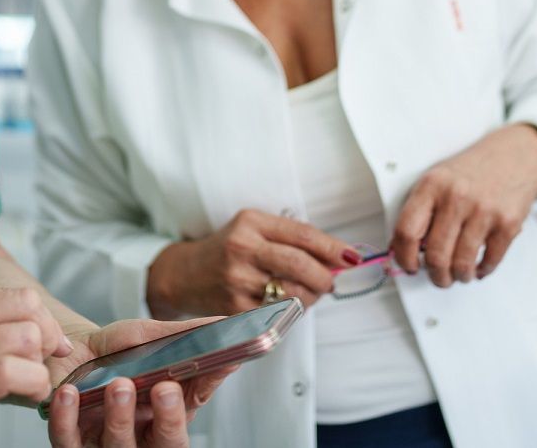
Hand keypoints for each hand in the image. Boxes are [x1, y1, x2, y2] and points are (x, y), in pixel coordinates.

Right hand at [0, 286, 70, 447]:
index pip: (15, 295)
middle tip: (45, 363)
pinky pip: (10, 372)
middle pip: (26, 308)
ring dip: (41, 367)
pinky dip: (32, 383)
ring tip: (33, 385)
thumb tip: (30, 332)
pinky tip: (28, 395)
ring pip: (24, 338)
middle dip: (48, 337)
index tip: (50, 344)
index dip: (42, 320)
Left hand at [44, 319, 234, 447]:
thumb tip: (224, 324)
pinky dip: (68, 419)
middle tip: (164, 389)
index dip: (201, 400)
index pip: (192, 412)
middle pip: (165, 444)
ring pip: (119, 446)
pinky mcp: (71, 442)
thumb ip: (185, 336)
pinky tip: (69, 394)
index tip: (207, 374)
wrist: (70, 348)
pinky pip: (69, 440)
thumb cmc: (116, 349)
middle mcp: (142, 434)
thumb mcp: (150, 337)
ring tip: (117, 385)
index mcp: (167, 413)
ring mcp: (106, 442)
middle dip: (169, 420)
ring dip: (120, 417)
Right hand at [146, 208, 359, 316]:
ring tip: (307, 292)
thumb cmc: (227, 249)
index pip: (302, 235)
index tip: (353, 257)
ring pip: (291, 293)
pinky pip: (277, 314)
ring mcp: (237, 281)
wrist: (182, 275)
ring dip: (310, 296)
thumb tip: (338, 257)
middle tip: (331, 281)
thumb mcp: (254, 228)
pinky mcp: (234, 309)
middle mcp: (242, 249)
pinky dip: (291, 311)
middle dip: (325, 276)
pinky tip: (286, 304)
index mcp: (251, 222)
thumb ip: (291, 238)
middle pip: (299, 264)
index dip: (332, 248)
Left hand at [390, 124, 536, 286]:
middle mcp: (456, 197)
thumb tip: (404, 249)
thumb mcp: (438, 179)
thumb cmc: (471, 171)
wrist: (515, 155)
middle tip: (439, 278)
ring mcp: (484, 210)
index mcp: (432, 185)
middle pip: (436, 254)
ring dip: (459, 277)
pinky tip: (479, 266)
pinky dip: (482, 270)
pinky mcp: (508, 223)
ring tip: (459, 274)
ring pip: (462, 263)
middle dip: (436, 275)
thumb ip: (421, 210)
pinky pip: (490, 260)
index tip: (409, 266)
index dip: (404, 256)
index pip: (407, 230)